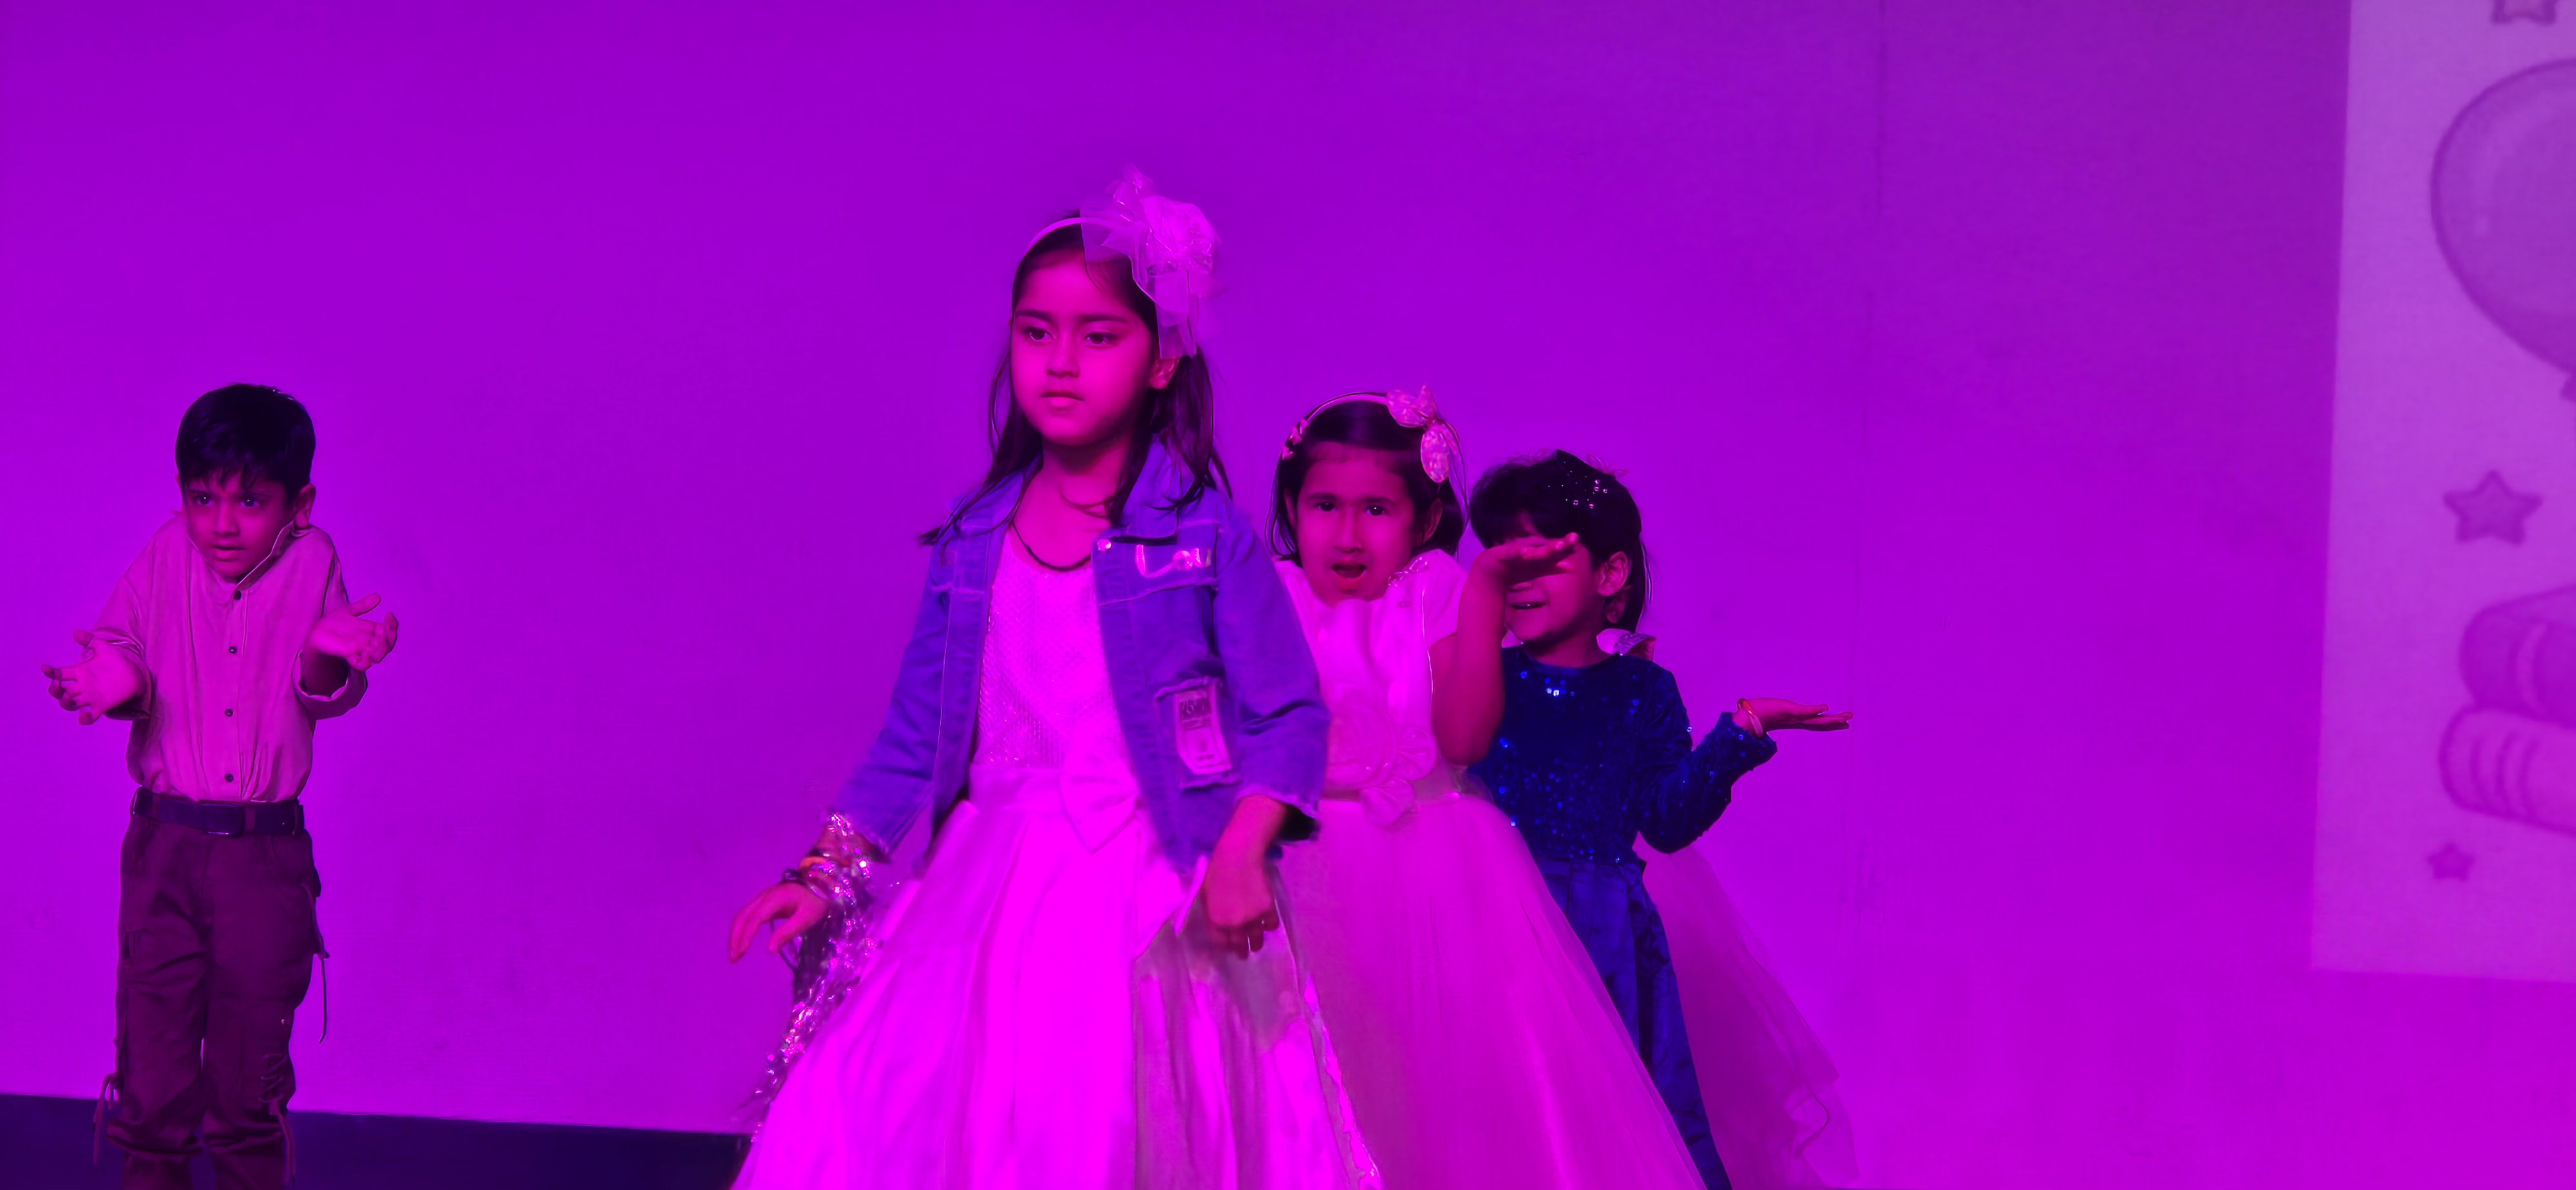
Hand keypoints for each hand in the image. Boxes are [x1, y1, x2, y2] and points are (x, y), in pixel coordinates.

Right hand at [41, 630, 127, 724]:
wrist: (135, 675)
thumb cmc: (118, 662)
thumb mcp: (104, 649)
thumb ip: (90, 641)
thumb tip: (75, 633)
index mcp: (80, 672)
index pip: (59, 674)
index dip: (50, 672)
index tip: (46, 668)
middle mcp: (81, 686)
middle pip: (59, 692)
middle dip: (54, 689)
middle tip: (57, 684)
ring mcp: (89, 697)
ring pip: (68, 704)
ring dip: (65, 702)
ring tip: (69, 696)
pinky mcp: (100, 706)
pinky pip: (88, 717)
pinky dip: (84, 718)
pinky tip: (84, 714)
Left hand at [308, 593, 399, 669]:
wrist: (316, 631)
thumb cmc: (331, 622)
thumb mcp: (348, 610)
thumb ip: (363, 605)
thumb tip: (377, 596)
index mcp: (371, 631)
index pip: (389, 632)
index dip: (393, 625)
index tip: (388, 614)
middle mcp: (368, 642)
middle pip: (388, 645)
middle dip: (389, 637)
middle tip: (382, 627)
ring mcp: (360, 650)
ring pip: (379, 656)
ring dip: (382, 648)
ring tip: (377, 639)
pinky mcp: (349, 657)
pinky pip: (363, 665)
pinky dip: (367, 660)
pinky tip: (365, 650)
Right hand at [728, 882, 827, 961]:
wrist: (820, 883)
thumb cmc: (815, 901)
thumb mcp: (806, 918)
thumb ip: (787, 932)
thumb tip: (769, 950)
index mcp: (774, 899)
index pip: (755, 918)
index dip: (746, 935)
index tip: (742, 952)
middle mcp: (764, 897)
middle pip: (742, 917)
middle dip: (735, 937)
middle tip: (733, 958)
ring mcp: (762, 898)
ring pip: (742, 916)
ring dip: (735, 934)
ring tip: (735, 954)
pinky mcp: (763, 902)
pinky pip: (747, 915)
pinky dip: (741, 929)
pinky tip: (742, 942)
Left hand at [1198, 845, 1280, 959]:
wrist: (1238, 858)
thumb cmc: (1216, 871)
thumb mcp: (1206, 895)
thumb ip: (1212, 912)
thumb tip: (1218, 923)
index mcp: (1216, 921)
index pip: (1221, 943)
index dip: (1226, 947)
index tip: (1229, 949)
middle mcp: (1234, 924)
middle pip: (1239, 944)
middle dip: (1241, 951)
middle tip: (1243, 954)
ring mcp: (1252, 918)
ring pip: (1256, 938)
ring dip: (1255, 944)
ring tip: (1256, 946)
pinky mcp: (1267, 910)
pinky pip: (1271, 925)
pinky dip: (1269, 926)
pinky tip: (1267, 925)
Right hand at [1471, 533, 1580, 588]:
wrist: (1490, 573)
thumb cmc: (1516, 569)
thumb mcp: (1537, 571)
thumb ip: (1553, 568)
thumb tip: (1572, 568)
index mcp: (1538, 554)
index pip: (1554, 549)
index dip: (1566, 545)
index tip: (1577, 540)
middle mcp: (1529, 550)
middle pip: (1546, 547)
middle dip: (1559, 543)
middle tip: (1573, 538)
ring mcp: (1517, 551)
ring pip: (1532, 550)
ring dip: (1544, 548)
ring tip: (1557, 546)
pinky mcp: (1503, 554)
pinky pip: (1512, 553)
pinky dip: (1518, 552)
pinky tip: (1525, 553)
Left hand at [1733, 698, 1852, 736]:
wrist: (1745, 719)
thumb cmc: (1755, 715)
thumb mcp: (1770, 712)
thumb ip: (1777, 714)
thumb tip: (1779, 714)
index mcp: (1793, 722)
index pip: (1814, 723)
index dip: (1828, 724)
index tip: (1841, 723)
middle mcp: (1795, 721)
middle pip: (1819, 723)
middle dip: (1835, 722)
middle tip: (1850, 720)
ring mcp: (1793, 717)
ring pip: (1816, 719)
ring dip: (1832, 718)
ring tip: (1846, 717)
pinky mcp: (1788, 711)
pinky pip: (1804, 710)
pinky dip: (1815, 709)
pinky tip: (1826, 707)